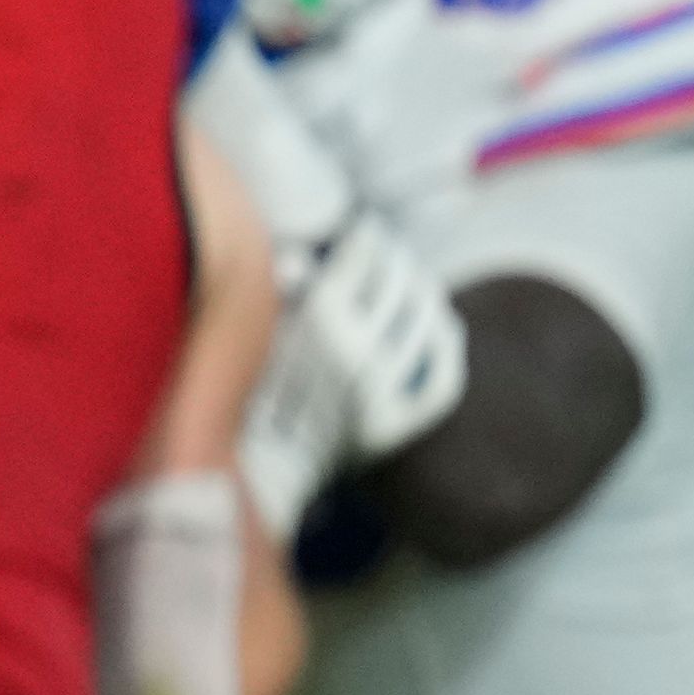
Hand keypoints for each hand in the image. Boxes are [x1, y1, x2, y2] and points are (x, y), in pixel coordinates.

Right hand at [235, 212, 467, 534]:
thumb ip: (283, 291)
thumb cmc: (246, 388)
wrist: (257, 465)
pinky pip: (442, 376)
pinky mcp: (398, 422)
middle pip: (399, 282)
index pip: (363, 256)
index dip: (369, 236)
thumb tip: (304, 260)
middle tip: (392, 254)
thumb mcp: (258, 329)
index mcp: (319, 318)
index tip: (368, 229)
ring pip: (427, 320)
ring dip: (424, 294)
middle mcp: (357, 349)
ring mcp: (382, 388)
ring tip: (417, 285)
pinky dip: (446, 347)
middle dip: (397, 260)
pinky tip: (442, 327)